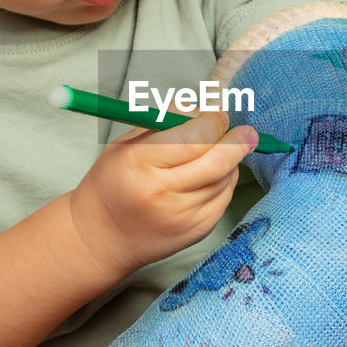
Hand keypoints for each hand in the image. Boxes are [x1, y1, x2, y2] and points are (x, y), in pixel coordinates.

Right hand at [69, 111, 257, 273]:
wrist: (101, 237)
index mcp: (140, 162)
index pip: (193, 137)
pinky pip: (224, 198)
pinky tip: (211, 177)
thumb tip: (204, 109)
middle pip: (218, 160)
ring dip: (230, 161)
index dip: (213, 122)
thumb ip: (165, 122)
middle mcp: (162, 191)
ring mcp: (182, 215)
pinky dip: (225, 182)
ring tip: (218, 153)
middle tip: (246, 132)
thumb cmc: (112, 183)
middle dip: (238, 141)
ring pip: (226, 178)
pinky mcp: (196, 231)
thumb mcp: (126, 144)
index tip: (218, 115)